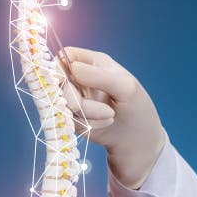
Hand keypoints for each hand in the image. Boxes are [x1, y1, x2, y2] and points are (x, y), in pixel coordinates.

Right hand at [60, 47, 165, 188]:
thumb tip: (72, 67)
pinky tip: (105, 123)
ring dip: (88, 113)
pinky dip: (87, 123)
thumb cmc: (137, 107)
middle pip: (58, 82)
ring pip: (62, 102)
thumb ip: (99, 76)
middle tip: (108, 111)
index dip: (60, 67)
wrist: (138, 139)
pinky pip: (67, 119)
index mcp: (93, 63)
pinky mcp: (73, 118)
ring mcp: (74, 98)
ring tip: (111, 116)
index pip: (65, 56)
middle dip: (78, 99)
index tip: (65, 80)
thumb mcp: (126, 87)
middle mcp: (80, 79)